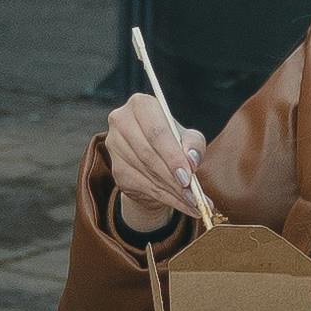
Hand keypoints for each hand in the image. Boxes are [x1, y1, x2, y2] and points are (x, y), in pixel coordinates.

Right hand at [100, 95, 207, 242]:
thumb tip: (191, 160)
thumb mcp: (189, 138)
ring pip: (146, 173)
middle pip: (148, 154)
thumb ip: (194, 144)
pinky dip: (166, 199)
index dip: (172, 156)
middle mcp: (121, 121)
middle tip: (194, 195)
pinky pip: (143, 187)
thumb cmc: (174, 141)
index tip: (188, 176)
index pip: (156, 132)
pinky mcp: (116, 169)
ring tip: (196, 203)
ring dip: (172, 192)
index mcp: (141, 105)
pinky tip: (184, 206)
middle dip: (173, 177)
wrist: (154, 159)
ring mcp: (114, 146)